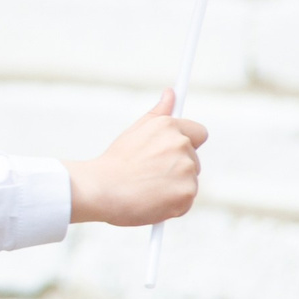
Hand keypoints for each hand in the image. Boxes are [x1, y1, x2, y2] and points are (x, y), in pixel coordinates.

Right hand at [66, 92, 206, 226]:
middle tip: (149, 175)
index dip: (187, 144)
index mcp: (167, 126)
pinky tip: (151, 200)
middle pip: (194, 160)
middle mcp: (180, 144)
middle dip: (177, 168)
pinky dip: (172, 204)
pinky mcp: (187, 193)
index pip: (199, 133)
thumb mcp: (134, 132)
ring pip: (190, 181)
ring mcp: (186, 169)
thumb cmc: (114, 163)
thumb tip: (170, 93)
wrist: (99, 190)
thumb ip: (158, 112)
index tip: (171, 154)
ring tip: (147, 188)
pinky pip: (186, 200)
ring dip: (174, 187)